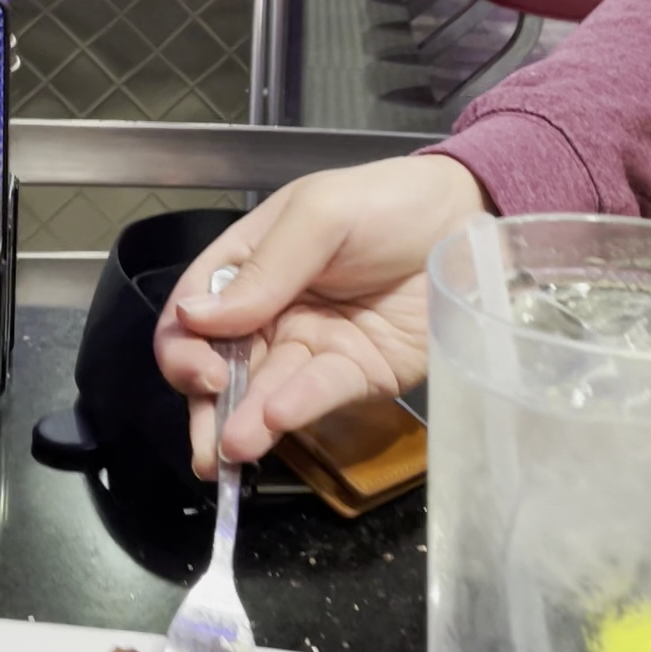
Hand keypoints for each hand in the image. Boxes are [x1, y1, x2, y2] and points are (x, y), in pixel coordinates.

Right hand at [154, 155, 489, 476]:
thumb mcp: (319, 215)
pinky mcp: (355, 375)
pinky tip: (278, 418)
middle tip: (210, 442)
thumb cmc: (387, 202)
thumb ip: (264, 268)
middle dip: (206, 409)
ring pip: (264, 392)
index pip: (193, 315)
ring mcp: (311, 348)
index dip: (185, 347)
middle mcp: (270, 314)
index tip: (203, 369)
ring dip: (245, 424)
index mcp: (247, 267)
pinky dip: (297, 408)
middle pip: (219, 368)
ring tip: (234, 449)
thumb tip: (197, 317)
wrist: (465, 219)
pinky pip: (319, 395)